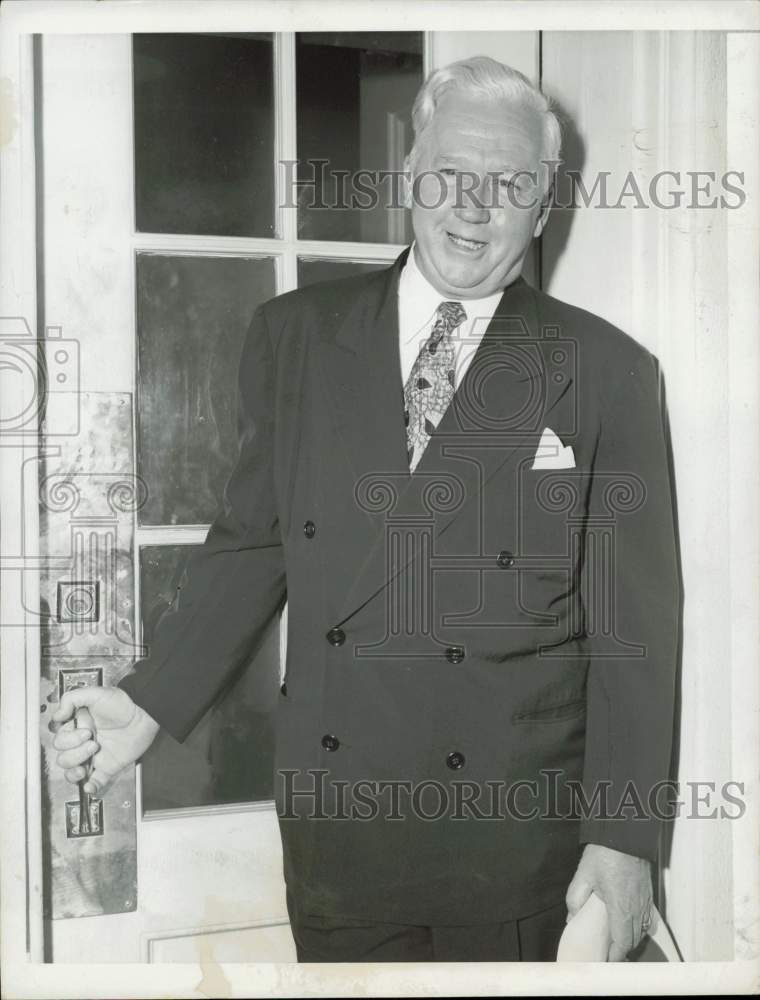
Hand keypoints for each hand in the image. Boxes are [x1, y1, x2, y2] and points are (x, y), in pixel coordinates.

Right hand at [51, 686, 159, 795]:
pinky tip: (89, 785)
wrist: (144, 713)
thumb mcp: (95, 693)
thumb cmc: (123, 702)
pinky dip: (90, 786)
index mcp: (78, 728)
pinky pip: (94, 782)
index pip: (59, 740)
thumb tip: (57, 715)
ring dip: (76, 768)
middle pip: (62, 757)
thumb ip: (71, 699)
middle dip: (75, 750)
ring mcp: (94, 756)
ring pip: (71, 771)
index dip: (68, 738)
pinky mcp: (107, 767)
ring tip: (93, 753)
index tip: (84, 729)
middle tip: (93, 739)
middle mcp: (83, 743)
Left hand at [566, 843, 652, 960]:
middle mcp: (637, 908)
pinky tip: (629, 925)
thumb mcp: (583, 875)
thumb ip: (575, 899)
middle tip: (608, 954)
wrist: (624, 835)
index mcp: (620, 907)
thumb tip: (572, 917)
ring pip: (642, 931)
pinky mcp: (648, 895)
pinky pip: (647, 919)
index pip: (622, 942)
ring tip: (617, 943)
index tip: (605, 960)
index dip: (614, 956)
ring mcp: (645, 902)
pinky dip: (639, 927)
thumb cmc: (605, 853)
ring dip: (630, 940)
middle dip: (621, 951)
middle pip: (633, 940)